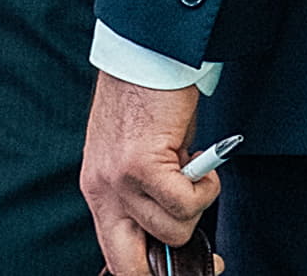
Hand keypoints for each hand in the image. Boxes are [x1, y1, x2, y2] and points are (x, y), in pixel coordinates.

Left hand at [82, 75, 214, 275]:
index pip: (115, 259)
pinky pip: (187, 203)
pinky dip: (206, 187)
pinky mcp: (141, 165)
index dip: (148, 273)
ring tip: (194, 170)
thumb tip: (176, 234)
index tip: (180, 270)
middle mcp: (102, 191)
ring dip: (196, 206)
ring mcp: (119, 180)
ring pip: (173, 231)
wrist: (146, 53)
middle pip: (130, 267)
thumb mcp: (136, 157)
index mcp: (98, 191)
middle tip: (209, 257)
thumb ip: (146, 196)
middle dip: (172, 265)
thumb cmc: (147, 100)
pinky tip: (201, 162)